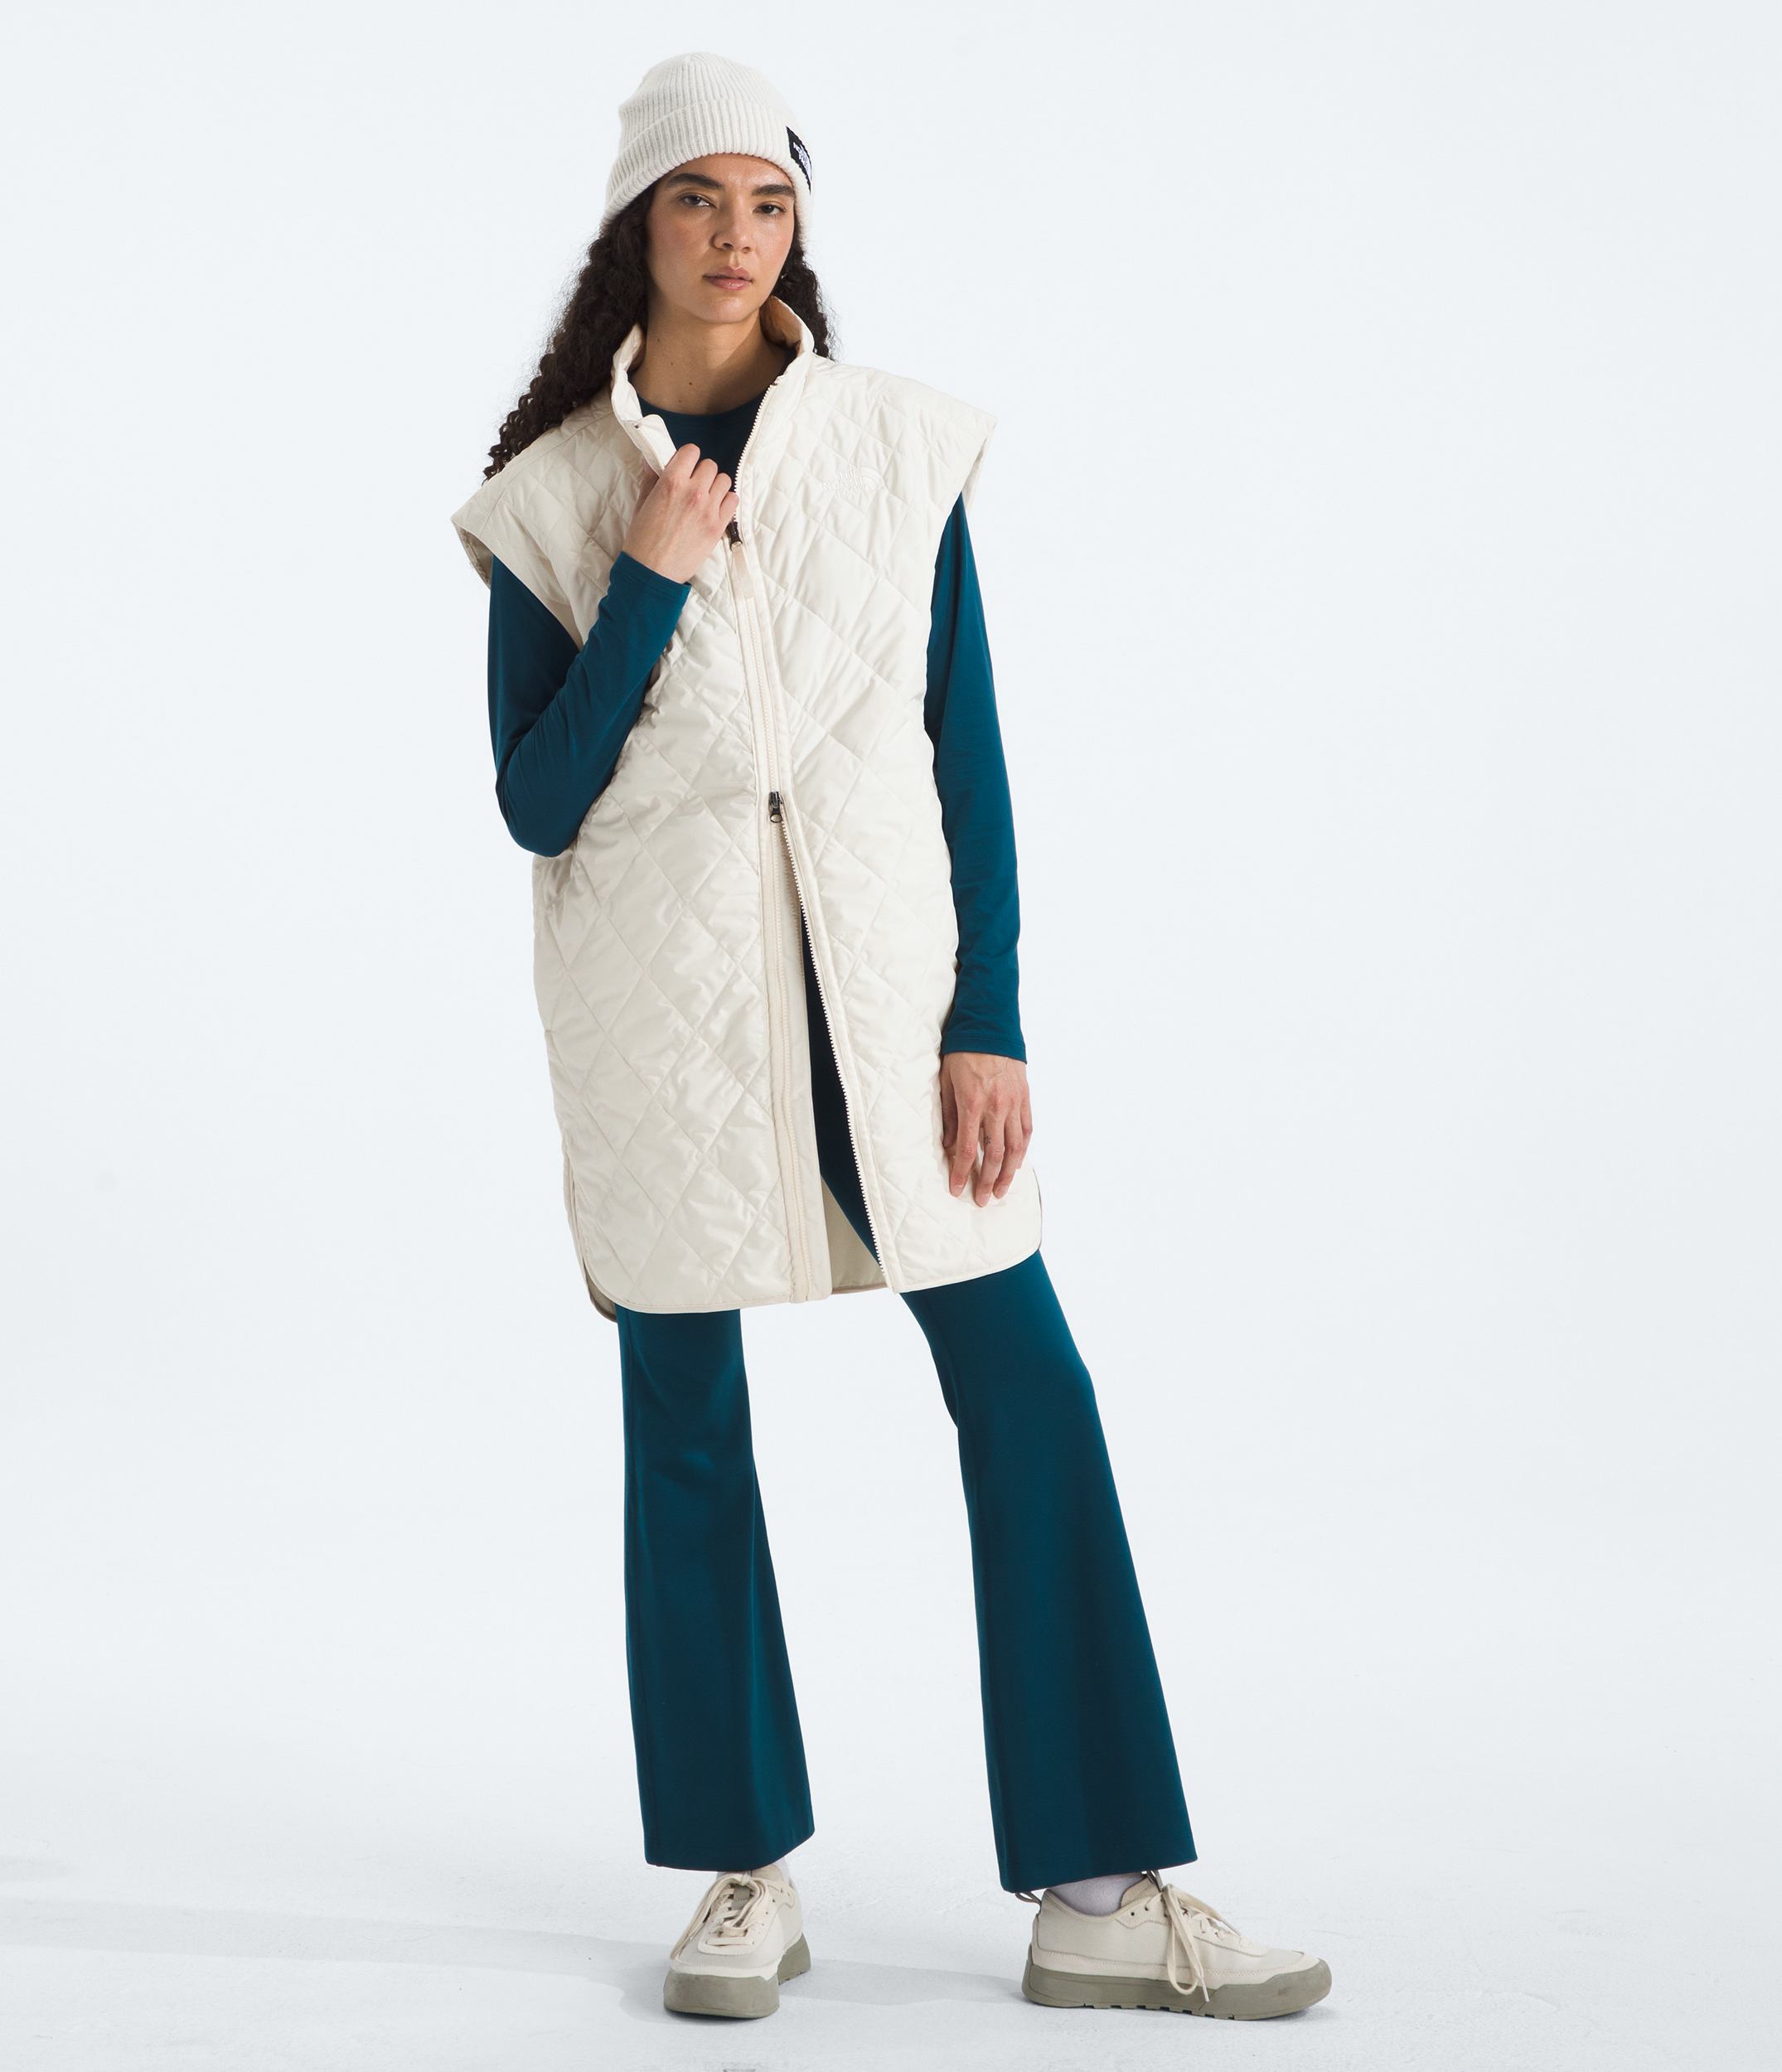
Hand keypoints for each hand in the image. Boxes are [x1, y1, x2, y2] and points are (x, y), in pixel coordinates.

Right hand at [621, 443, 738, 582]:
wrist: (652, 573)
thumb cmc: (643, 541)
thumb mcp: (642, 504)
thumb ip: (651, 478)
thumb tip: (653, 459)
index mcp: (671, 483)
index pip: (691, 451)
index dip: (687, 457)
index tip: (683, 467)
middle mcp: (693, 492)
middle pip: (710, 465)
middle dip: (700, 472)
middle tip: (692, 485)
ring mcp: (708, 510)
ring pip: (724, 480)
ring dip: (715, 486)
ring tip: (704, 498)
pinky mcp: (718, 526)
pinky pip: (733, 500)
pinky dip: (726, 501)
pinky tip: (714, 509)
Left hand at [940, 1052, 1031, 1205]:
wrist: (989, 1026)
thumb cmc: (962, 1052)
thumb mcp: (946, 1082)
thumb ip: (948, 1115)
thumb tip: (948, 1145)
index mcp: (972, 1104)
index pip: (966, 1149)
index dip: (962, 1173)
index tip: (957, 1190)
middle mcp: (996, 1107)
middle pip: (994, 1155)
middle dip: (988, 1181)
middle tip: (983, 1200)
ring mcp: (1014, 1103)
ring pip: (1015, 1148)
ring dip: (1009, 1173)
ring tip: (1002, 1191)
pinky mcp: (1025, 1098)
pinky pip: (1026, 1131)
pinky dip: (1022, 1151)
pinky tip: (1017, 1164)